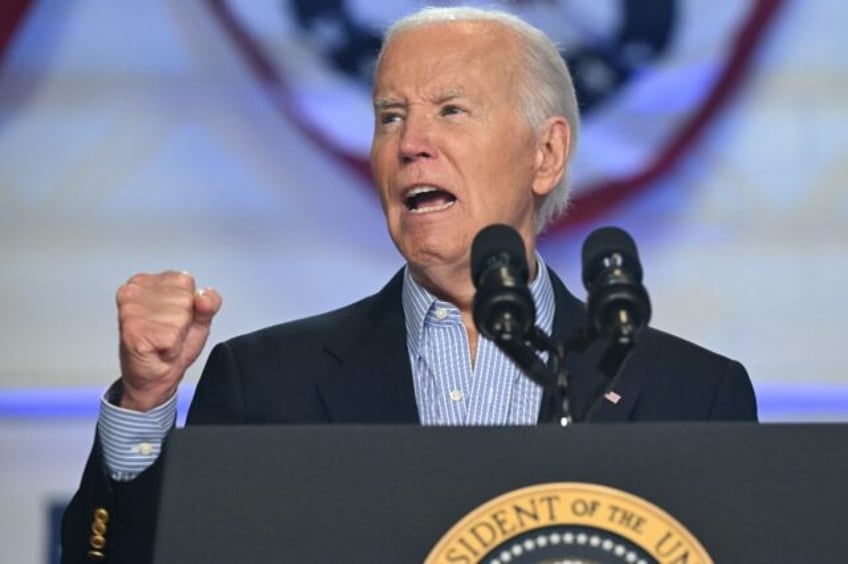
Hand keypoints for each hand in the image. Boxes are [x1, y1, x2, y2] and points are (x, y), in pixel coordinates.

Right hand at [115, 271, 221, 411]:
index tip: (173, 319)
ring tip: (162, 341)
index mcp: (148, 281)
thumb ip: (209, 303)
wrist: (154, 378)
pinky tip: (158, 349)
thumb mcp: (199, 319)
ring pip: (180, 317)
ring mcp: (131, 310)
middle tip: (167, 333)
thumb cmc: (171, 345)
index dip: (189, 306)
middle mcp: (134, 290)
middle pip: (184, 299)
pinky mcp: (132, 330)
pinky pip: (171, 336)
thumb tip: (202, 297)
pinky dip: (171, 348)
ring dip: (177, 336)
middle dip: (183, 321)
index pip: (186, 281)